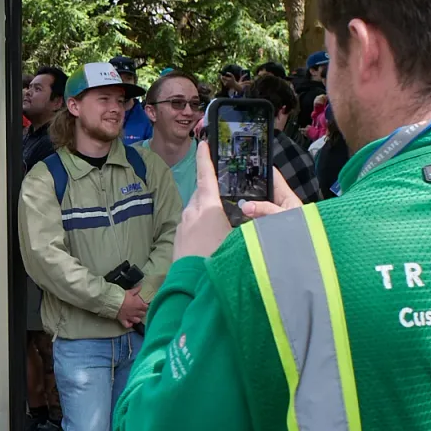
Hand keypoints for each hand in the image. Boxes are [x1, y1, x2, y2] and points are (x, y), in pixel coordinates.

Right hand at [116, 290, 148, 329]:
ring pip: (137, 320)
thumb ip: (136, 290)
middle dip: (142, 312)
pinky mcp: (123, 320)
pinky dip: (129, 324)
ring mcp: (130, 317)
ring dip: (137, 318)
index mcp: (139, 305)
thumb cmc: (122, 296)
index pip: (146, 307)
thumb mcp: (129, 291)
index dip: (146, 306)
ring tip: (136, 316)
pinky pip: (128, 325)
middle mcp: (136, 312)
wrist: (113, 302)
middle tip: (140, 309)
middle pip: (143, 314)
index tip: (145, 304)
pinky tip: (130, 322)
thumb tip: (140, 287)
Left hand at [175, 142, 301, 260]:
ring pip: (195, 209)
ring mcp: (182, 226)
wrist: (190, 287)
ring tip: (221, 222)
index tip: (203, 144)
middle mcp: (191, 212)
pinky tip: (210, 238)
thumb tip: (253, 217)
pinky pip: (190, 224)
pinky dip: (200, 224)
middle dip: (211, 190)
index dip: (205, 158)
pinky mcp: (177, 238)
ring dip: (206, 210)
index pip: (206, 176)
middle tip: (225, 194)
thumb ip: (245, 224)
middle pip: (202, 193)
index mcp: (207, 207)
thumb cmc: (219, 261)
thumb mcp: (240, 239)